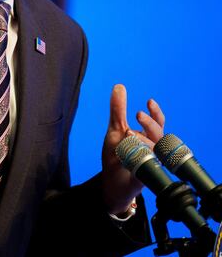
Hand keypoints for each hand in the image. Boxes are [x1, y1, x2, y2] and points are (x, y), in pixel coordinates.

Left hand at [100, 84, 165, 213]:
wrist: (113, 185)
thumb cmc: (116, 156)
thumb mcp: (114, 130)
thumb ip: (117, 111)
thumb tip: (119, 86)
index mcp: (146, 137)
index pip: (157, 122)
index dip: (155, 112)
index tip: (149, 101)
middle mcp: (152, 148)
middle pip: (158, 133)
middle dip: (149, 123)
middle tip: (138, 115)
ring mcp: (151, 162)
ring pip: (155, 147)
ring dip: (141, 140)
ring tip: (127, 137)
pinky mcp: (146, 175)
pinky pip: (149, 165)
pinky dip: (141, 158)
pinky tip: (131, 156)